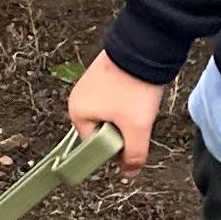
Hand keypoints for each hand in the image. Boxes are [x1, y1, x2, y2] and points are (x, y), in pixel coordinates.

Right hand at [67, 49, 165, 171]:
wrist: (144, 47)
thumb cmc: (133, 86)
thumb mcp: (136, 128)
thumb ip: (133, 155)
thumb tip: (130, 173)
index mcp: (77, 113)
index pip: (94, 146)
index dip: (115, 148)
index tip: (131, 137)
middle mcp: (79, 98)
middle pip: (103, 130)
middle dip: (123, 130)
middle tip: (137, 119)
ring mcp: (90, 85)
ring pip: (112, 114)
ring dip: (127, 115)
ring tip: (138, 103)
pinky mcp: (104, 75)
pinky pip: (115, 99)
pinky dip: (128, 101)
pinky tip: (138, 94)